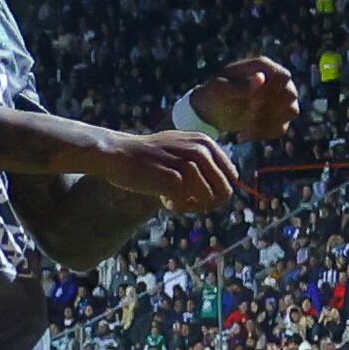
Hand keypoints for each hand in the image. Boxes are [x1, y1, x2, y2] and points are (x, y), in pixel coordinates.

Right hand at [92, 128, 242, 214]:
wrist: (117, 154)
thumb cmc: (147, 158)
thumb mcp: (180, 151)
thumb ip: (202, 164)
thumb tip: (224, 192)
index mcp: (205, 142)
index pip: (231, 177)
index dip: (216, 191)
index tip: (197, 193)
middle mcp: (200, 150)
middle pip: (225, 190)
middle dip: (209, 202)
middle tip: (187, 201)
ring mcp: (187, 164)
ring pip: (209, 199)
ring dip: (192, 206)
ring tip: (173, 198)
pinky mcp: (174, 178)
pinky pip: (187, 204)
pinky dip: (177, 207)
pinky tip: (163, 199)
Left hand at [187, 54, 302, 144]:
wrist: (209, 112)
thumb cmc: (213, 94)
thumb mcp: (220, 89)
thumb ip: (241, 84)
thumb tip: (261, 78)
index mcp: (262, 68)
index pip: (284, 76)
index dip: (274, 89)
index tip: (253, 100)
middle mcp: (275, 82)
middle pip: (291, 95)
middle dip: (270, 107)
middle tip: (249, 111)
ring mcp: (279, 101)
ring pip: (291, 112)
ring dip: (268, 121)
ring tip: (245, 125)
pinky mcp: (277, 119)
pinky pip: (281, 128)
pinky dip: (263, 134)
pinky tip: (243, 133)